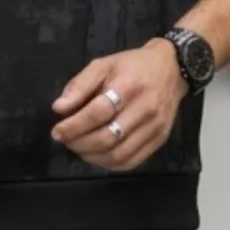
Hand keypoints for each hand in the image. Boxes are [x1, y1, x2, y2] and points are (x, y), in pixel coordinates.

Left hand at [50, 40, 188, 171]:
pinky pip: (132, 161)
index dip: (74, 126)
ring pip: (119, 154)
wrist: (171, 68)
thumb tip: (59, 109)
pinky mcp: (160, 139)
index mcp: (128, 86)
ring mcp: (155, 127)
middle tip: (65, 141)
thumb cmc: (132, 65)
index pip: (98, 112)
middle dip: (80, 144)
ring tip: (79, 148)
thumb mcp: (103, 64)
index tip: (57, 131)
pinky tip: (98, 155)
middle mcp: (145, 108)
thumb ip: (80, 85)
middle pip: (108, 137)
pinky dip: (110, 164)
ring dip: (93, 156)